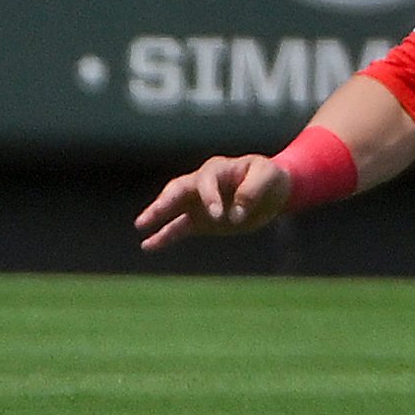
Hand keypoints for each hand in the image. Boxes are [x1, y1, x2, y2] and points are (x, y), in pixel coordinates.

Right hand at [135, 155, 291, 250]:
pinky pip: (179, 227)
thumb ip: (252, 190)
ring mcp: (199, 202)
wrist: (274, 191)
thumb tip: (234, 214)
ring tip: (141, 226)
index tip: (218, 215)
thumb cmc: (270, 177)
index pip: (205, 181)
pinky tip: (148, 245)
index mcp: (218, 169)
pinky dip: (164, 236)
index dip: (209, 197)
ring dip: (157, 215)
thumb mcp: (268, 177)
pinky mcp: (201, 220)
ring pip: (173, 207)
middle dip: (165, 203)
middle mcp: (203, 184)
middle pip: (178, 189)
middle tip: (150, 216)